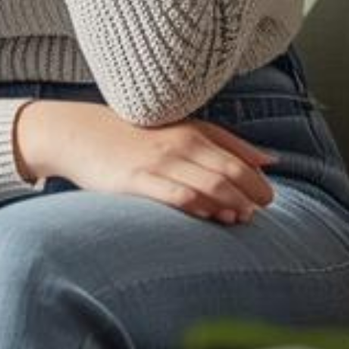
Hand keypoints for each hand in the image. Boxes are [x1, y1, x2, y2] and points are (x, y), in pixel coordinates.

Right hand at [15, 99, 276, 224]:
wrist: (77, 132)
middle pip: (231, 174)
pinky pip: (177, 196)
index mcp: (193, 131)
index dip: (259, 183)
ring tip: (236, 220)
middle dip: (251, 197)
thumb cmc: (133, 134)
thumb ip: (226, 143)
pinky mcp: (136, 179)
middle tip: (255, 214)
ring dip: (231, 207)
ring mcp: (159, 162)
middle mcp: (180, 144)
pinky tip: (207, 218)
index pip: (240, 159)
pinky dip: (199, 208)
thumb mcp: (181, 128)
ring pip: (210, 186)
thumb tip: (271, 161)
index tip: (265, 200)